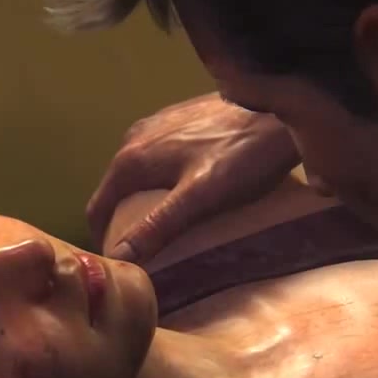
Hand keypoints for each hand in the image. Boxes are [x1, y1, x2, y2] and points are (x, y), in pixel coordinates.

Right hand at [88, 93, 299, 262]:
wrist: (280, 110)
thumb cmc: (241, 156)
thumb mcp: (199, 199)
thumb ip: (157, 227)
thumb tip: (120, 258)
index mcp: (131, 159)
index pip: (97, 208)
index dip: (104, 240)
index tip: (119, 267)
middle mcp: (134, 138)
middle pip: (115, 191)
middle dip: (122, 222)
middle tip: (144, 255)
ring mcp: (156, 125)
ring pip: (136, 174)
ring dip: (142, 201)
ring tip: (165, 230)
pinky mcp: (178, 119)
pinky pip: (156, 159)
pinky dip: (160, 181)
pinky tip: (184, 194)